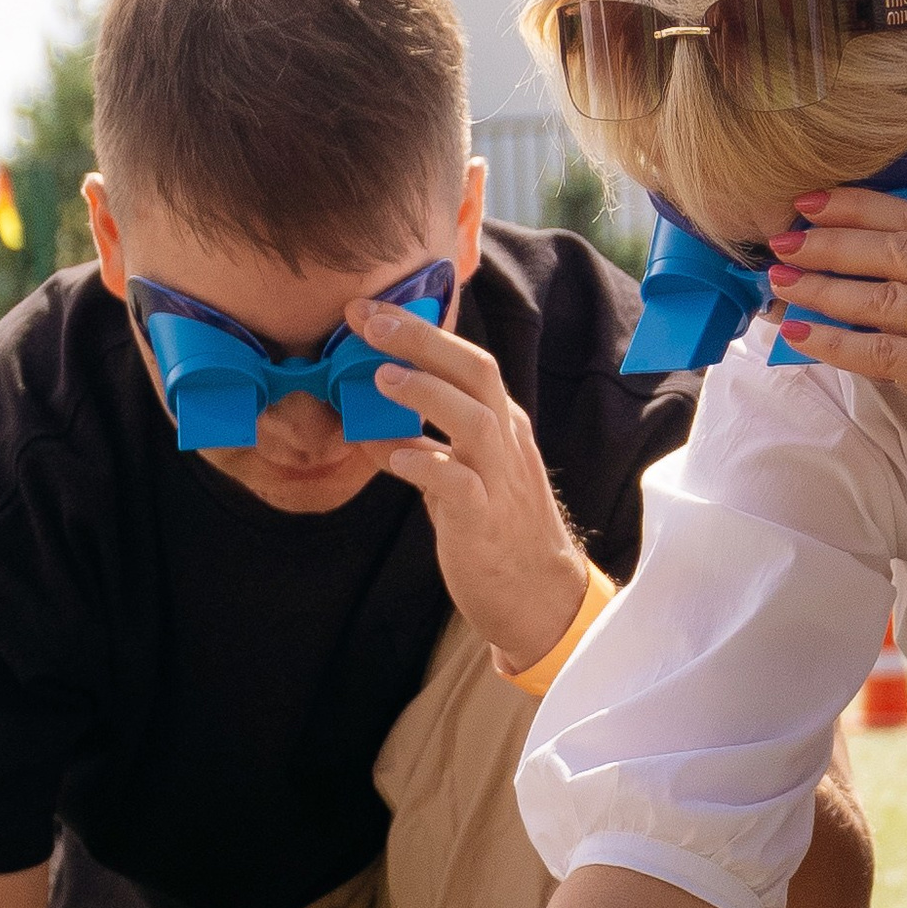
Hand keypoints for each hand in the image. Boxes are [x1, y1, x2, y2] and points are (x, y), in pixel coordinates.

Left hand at [360, 304, 591, 669]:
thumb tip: (370, 423)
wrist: (537, 597)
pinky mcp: (486, 522)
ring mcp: (500, 480)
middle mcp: (506, 442)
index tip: (370, 310)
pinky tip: (395, 459)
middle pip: (476, 372)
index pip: (467, 360)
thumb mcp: (462, 475)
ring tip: (380, 376)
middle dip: (422, 340)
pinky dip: (427, 466)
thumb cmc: (495, 532)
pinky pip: (460, 486)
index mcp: (501, 424)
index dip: (420, 330)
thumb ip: (425, 444)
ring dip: (426, 393)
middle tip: (369, 319)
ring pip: (474, 419)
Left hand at [765, 188, 906, 503]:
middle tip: (779, 243)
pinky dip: (836, 342)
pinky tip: (801, 333)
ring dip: (822, 288)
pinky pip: (883, 353)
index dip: (859, 205)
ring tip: (779, 285)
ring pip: (882, 297)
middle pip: (894, 247)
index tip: (809, 201)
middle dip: (828, 242)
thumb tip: (869, 279)